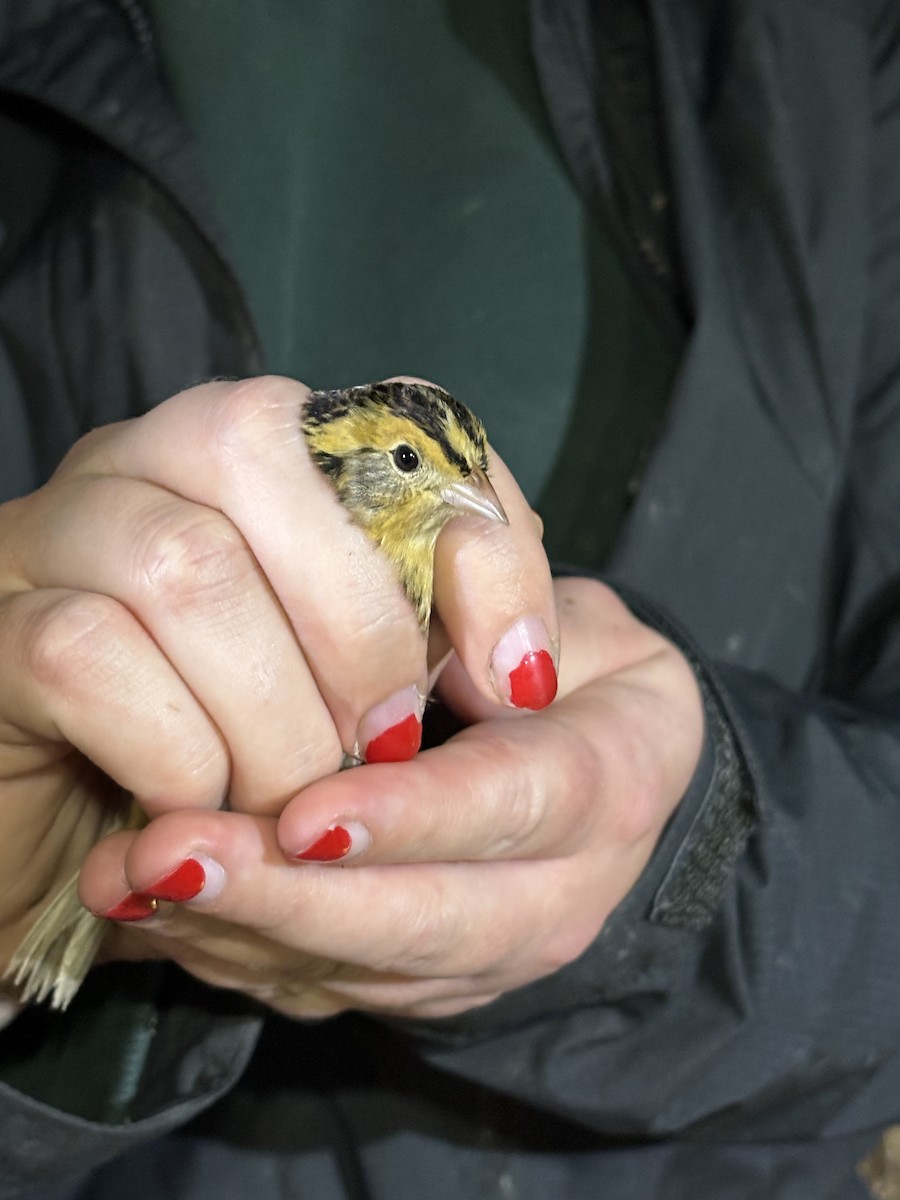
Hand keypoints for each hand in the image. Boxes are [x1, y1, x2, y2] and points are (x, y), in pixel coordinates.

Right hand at [0, 376, 553, 972]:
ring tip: (290, 799)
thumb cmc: (230, 755)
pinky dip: (176, 752)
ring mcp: (50, 535)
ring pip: (183, 564)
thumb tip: (522, 670)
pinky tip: (196, 805)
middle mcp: (143, 462)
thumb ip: (438, 647)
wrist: (66, 842)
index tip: (518, 679)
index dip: (472, 538)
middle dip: (358, 619)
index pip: (385, 420)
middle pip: (261, 447)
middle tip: (386, 739)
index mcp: (249, 458)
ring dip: (271, 715)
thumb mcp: (358, 694)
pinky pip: (87, 655)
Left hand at [78, 579, 702, 1018]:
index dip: (408, 817)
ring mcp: (480, 958)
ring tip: (124, 882)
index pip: (509, 807)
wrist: (606, 768)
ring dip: (235, 929)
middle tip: (170, 856)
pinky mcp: (419, 981)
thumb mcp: (586, 619)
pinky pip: (318, 983)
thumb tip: (471, 665)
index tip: (305, 814)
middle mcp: (551, 901)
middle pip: (419, 920)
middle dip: (289, 896)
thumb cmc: (583, 669)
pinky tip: (144, 908)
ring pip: (354, 966)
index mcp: (606, 789)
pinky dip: (227, 948)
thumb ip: (524, 613)